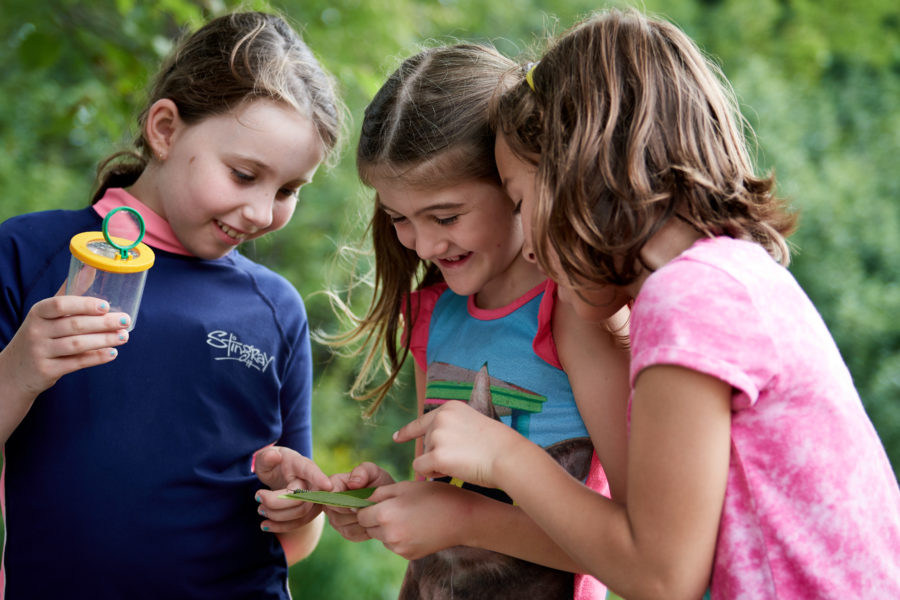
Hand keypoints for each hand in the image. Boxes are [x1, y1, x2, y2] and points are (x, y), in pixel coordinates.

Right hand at [2, 284, 129, 397]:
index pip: (60, 304)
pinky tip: (113, 352)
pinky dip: (96, 358)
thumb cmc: (40, 335)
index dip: (84, 304)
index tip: (106, 305)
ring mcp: (40, 352)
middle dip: (103, 323)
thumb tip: (91, 268)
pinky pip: (76, 363)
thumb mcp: (47, 314)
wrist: (15, 370)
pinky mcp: (46, 370)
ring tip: (124, 336)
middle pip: (74, 325)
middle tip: (125, 320)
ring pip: (77, 344)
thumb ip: (69, 294)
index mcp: (38, 312)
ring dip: (104, 340)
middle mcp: (36, 330)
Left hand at [254, 446, 331, 532]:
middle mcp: (312, 481)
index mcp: (301, 464)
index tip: (327, 486)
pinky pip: (299, 523)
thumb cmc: (273, 464)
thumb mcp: (265, 458)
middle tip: (257, 497)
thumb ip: (266, 457)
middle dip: (276, 502)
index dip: (319, 478)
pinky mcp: (309, 512)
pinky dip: (280, 527)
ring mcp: (314, 498)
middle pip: (303, 498)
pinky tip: (265, 525)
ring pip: (301, 513)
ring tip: (260, 509)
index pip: (312, 471)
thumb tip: (273, 456)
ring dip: (277, 515)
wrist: (280, 475)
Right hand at [325, 462, 394, 542]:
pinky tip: (373, 521)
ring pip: (343, 524)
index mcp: (333, 484)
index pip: (329, 495)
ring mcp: (335, 519)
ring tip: (373, 511)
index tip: (357, 500)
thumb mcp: (373, 472)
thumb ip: (363, 471)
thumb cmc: (378, 482)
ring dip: (361, 519)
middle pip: (336, 511)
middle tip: (370, 505)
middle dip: (355, 509)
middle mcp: (330, 502)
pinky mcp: (344, 531)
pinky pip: (351, 534)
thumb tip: (352, 484)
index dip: (342, 499)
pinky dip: (364, 529)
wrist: (387, 500)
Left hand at [355, 480, 477, 558]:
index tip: (379, 502)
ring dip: (387, 528)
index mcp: (385, 514)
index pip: (361, 515)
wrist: (461, 518)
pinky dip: (399, 537)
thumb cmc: (434, 496)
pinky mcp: (408, 555)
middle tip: (397, 508)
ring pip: (382, 537)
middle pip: (369, 527)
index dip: (368, 507)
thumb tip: (362, 499)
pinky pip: (394, 545)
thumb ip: (379, 493)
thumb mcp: (405, 487)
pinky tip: (415, 527)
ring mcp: (399, 547)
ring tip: (409, 517)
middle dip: (377, 518)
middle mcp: (389, 534)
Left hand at [393, 400, 523, 488]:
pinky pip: (422, 469)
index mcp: (450, 408)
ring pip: (424, 457)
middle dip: (438, 455)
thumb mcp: (473, 425)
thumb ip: (453, 429)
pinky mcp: (437, 455)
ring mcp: (438, 435)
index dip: (408, 431)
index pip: (423, 421)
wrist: (508, 457)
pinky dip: (434, 473)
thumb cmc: (497, 447)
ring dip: (438, 465)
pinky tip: (453, 470)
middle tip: (464, 457)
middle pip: (426, 444)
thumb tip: (433, 443)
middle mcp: (441, 418)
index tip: (396, 438)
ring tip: (463, 462)